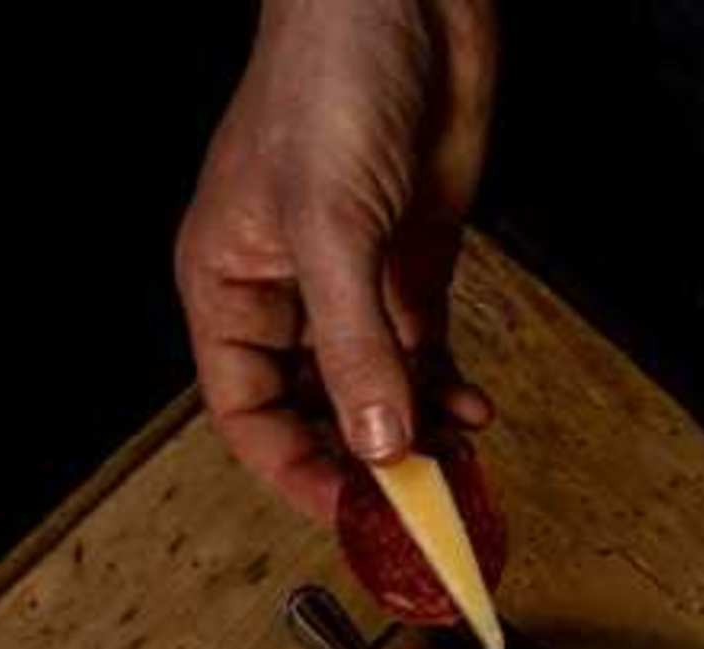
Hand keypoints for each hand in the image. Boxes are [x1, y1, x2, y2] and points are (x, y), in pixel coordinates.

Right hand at [178, 0, 497, 520]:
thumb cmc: (328, 80)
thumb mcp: (332, 225)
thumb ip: (356, 344)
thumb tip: (376, 446)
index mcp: (230, 285)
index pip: (246, 411)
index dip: (293, 469)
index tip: (350, 512)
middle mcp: (288, 295)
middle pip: (312, 413)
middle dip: (360, 462)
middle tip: (416, 507)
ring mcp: (356, 284)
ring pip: (376, 393)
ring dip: (414, 436)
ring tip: (455, 471)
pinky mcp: (412, 265)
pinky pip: (424, 356)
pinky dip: (446, 394)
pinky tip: (472, 415)